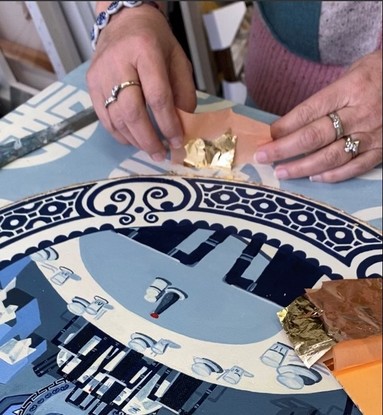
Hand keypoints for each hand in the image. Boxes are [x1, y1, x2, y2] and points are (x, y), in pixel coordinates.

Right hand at [86, 3, 196, 160]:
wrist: (123, 21)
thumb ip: (183, 93)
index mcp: (145, 50)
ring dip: (134, 140)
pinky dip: (119, 134)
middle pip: (132, 111)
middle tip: (160, 154)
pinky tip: (132, 140)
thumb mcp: (178, 60)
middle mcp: (118, 62)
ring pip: (116, 118)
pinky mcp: (91, 84)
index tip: (177, 141)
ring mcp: (100, 74)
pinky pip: (104, 118)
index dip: (168, 124)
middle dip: (148, 139)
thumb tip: (183, 126)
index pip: (158, 96)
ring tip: (150, 150)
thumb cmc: (155, 41)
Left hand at [254, 50, 381, 182]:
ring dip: (302, 167)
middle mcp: (361, 113)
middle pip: (314, 136)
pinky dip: (333, 175)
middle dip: (284, 149)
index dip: (284, 127)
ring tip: (281, 172)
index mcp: (350, 89)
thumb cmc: (377, 74)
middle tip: (263, 157)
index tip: (266, 136)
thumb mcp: (350, 74)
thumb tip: (292, 123)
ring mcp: (373, 134)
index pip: (309, 112)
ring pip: (332, 157)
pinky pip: (356, 167)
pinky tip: (314, 177)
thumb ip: (325, 98)